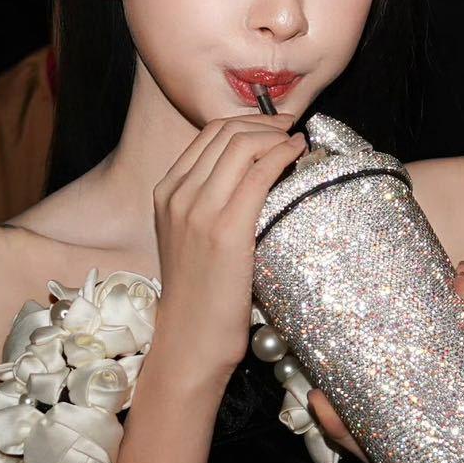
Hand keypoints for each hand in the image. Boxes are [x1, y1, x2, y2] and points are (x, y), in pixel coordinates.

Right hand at [152, 113, 305, 383]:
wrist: (189, 341)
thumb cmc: (198, 295)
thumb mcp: (188, 238)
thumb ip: (206, 203)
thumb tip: (249, 175)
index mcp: (165, 192)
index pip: (208, 134)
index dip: (246, 121)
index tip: (274, 126)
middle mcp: (177, 195)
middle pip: (226, 133)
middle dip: (265, 122)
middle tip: (291, 127)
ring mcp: (198, 210)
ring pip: (242, 146)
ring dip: (277, 134)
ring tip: (298, 140)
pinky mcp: (226, 229)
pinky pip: (259, 173)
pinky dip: (283, 155)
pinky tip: (298, 155)